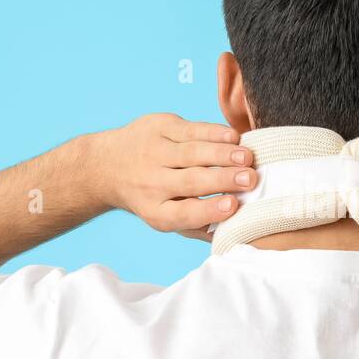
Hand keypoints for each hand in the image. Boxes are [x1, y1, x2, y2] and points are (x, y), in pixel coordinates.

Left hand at [99, 113, 255, 239]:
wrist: (108, 165)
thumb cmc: (151, 196)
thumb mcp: (166, 217)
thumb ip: (198, 226)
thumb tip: (235, 231)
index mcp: (155, 210)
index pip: (184, 212)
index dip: (209, 210)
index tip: (233, 205)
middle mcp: (152, 183)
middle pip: (191, 181)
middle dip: (223, 179)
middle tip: (250, 179)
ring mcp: (154, 151)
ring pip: (193, 152)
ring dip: (223, 154)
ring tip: (247, 157)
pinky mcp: (158, 127)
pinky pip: (191, 129)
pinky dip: (214, 133)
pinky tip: (234, 138)